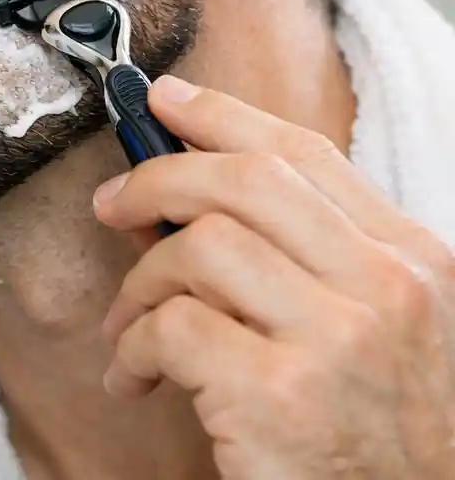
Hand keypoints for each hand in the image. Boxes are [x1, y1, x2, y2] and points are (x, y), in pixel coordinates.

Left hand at [93, 75, 454, 478]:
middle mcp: (386, 289)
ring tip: (128, 321)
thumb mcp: (375, 321)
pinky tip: (135, 374)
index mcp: (412, 257)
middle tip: (112, 203)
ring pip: (200, 247)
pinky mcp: (280, 398)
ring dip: (141, 279)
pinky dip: (133, 344)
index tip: (165, 100)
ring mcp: (337, 341)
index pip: (304, 153)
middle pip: (245, 181)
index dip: (221, 115)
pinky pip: (172, 327)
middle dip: (158, 178)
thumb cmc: (380, 425)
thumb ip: (304, 251)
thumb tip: (185, 188)